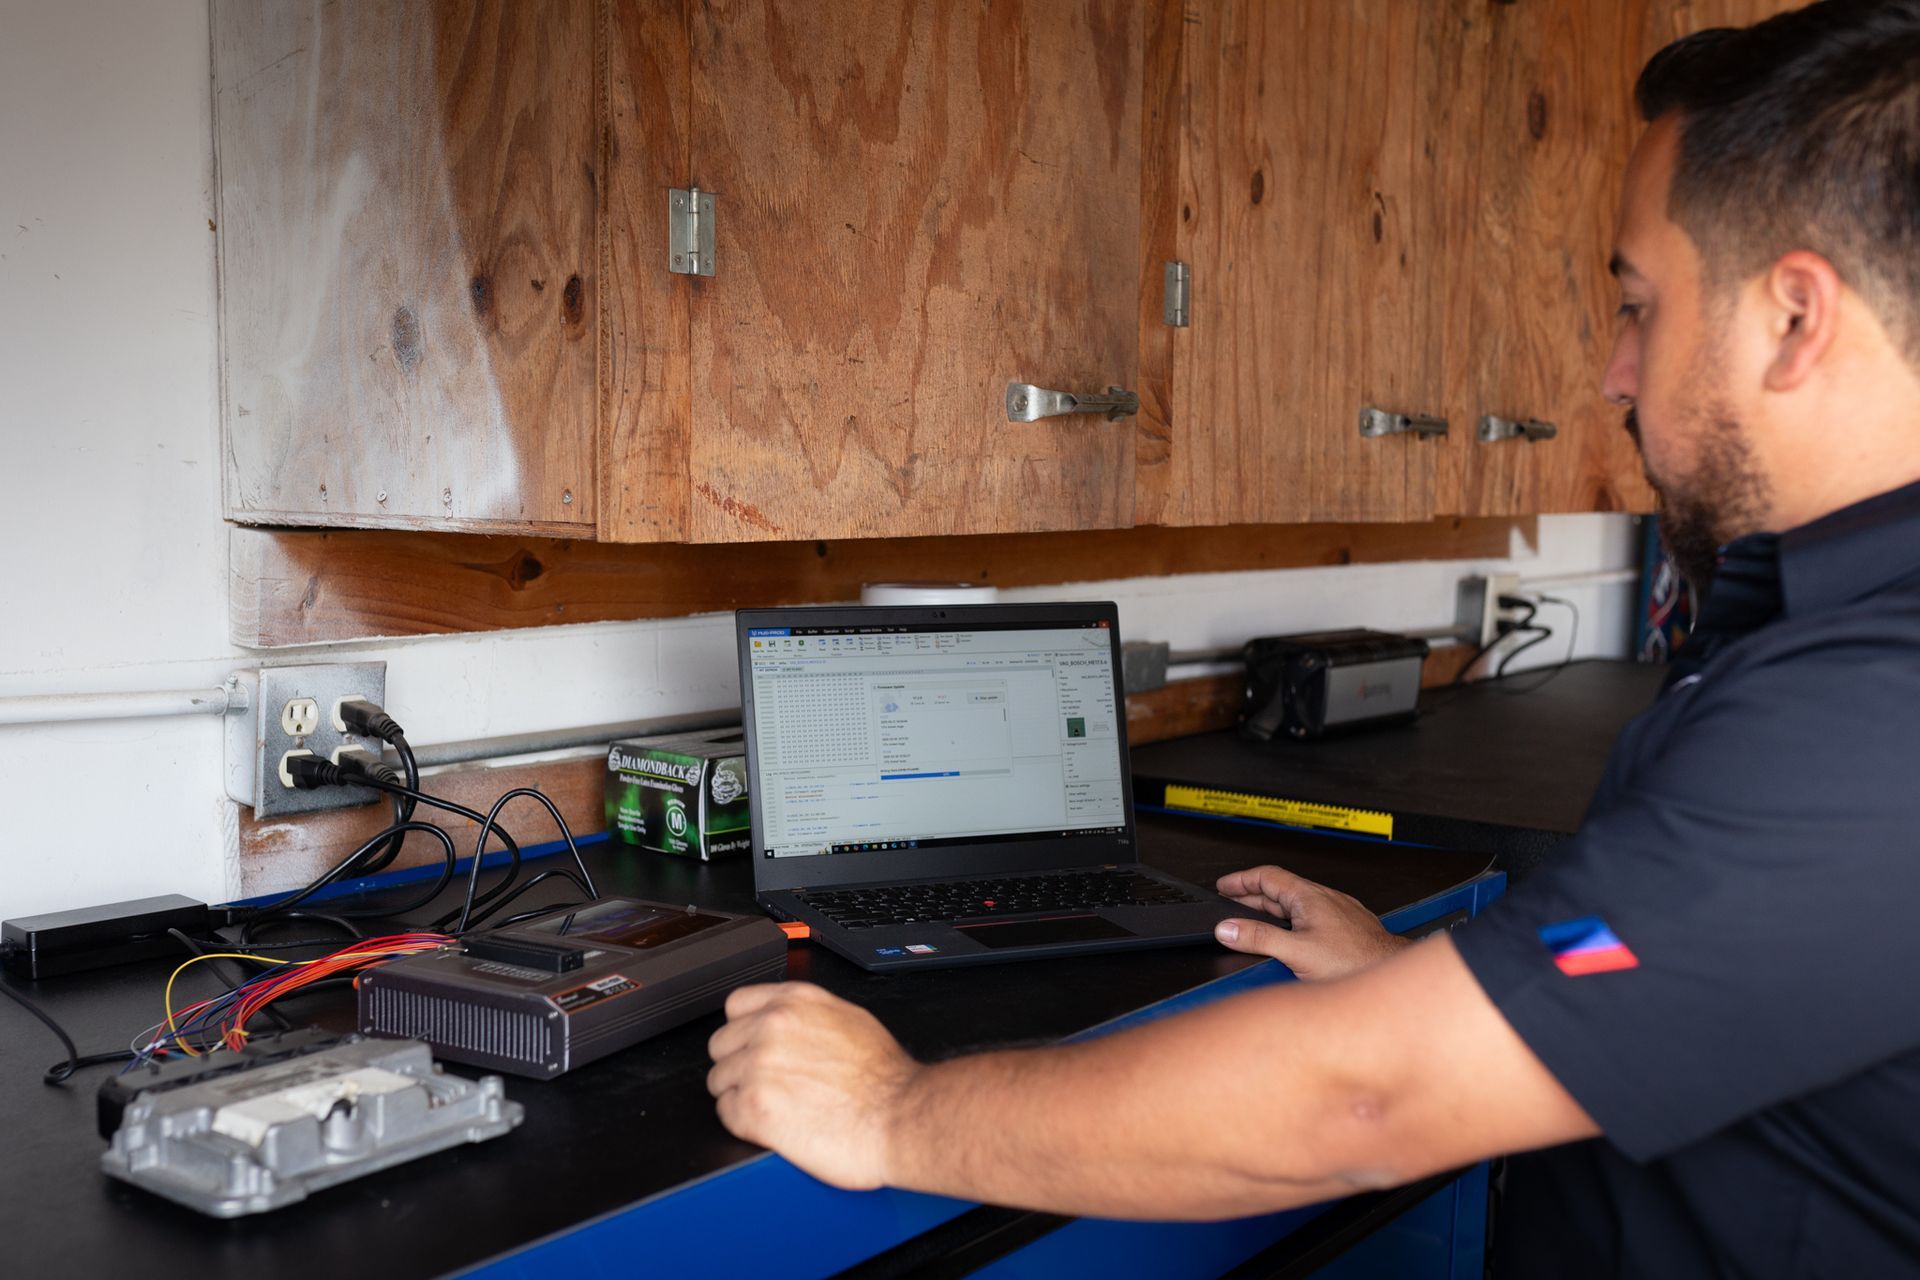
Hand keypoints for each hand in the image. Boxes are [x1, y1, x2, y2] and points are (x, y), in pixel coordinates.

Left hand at [707, 981, 919, 1189]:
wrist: (900, 1117)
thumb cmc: (886, 1079)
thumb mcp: (849, 1020)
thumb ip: (809, 1016)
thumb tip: (790, 1024)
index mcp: (794, 1002)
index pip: (735, 1006)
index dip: (744, 1031)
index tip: (752, 1047)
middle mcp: (771, 1027)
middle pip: (721, 1045)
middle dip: (739, 1066)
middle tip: (768, 1084)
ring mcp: (759, 1066)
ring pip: (719, 1081)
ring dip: (741, 1096)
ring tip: (776, 1108)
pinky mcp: (753, 1107)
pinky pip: (725, 1113)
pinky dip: (744, 1123)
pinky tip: (773, 1124)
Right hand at [1213, 865, 1408, 980]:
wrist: (1389, 972)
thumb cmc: (1354, 960)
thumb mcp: (1296, 951)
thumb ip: (1259, 938)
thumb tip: (1228, 929)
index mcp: (1309, 896)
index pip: (1267, 876)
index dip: (1241, 880)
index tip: (1224, 887)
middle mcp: (1324, 898)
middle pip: (1280, 890)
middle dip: (1252, 897)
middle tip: (1233, 906)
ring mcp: (1337, 912)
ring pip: (1297, 905)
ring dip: (1273, 911)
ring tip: (1256, 923)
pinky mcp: (1346, 928)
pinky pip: (1311, 917)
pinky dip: (1292, 922)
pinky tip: (1292, 937)